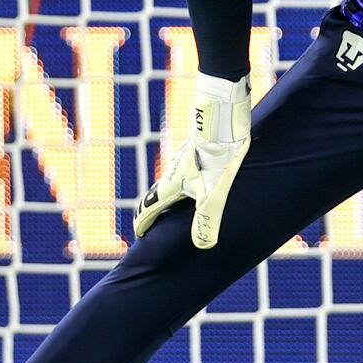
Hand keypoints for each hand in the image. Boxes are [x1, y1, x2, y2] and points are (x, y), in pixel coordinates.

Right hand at [136, 73, 251, 248]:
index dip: (143, 223)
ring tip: (179, 210)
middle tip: (154, 225)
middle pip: (158, 196)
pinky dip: (187, 186)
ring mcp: (183, 161)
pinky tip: (201, 184)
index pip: (148, 208)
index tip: (140, 234)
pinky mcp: (197, 152)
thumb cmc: (215, 155)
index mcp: (170, 185)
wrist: (222, 118)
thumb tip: (203, 245)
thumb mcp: (213, 191)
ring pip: (172, 183)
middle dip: (154, 212)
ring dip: (171, 198)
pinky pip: (187, 173)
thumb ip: (207, 218)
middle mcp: (172, 173)